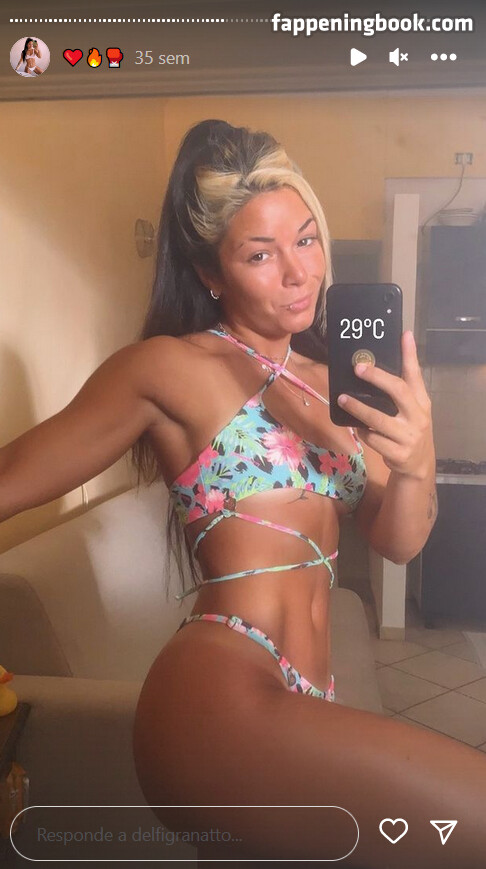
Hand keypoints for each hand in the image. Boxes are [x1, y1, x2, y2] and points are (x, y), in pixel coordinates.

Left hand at [337, 331, 434, 479]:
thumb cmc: (410, 429)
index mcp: (421, 401)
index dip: (410, 354)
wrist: (419, 464)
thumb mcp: (413, 408)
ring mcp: (408, 436)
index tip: (404, 334)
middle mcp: (417, 416)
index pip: (415, 374)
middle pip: (398, 391)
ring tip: (342, 399)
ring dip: (358, 408)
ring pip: (378, 419)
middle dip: (376, 377)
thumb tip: (384, 362)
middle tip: (358, 368)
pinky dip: (362, 431)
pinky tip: (357, 427)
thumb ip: (402, 388)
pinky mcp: (397, 453)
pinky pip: (373, 438)